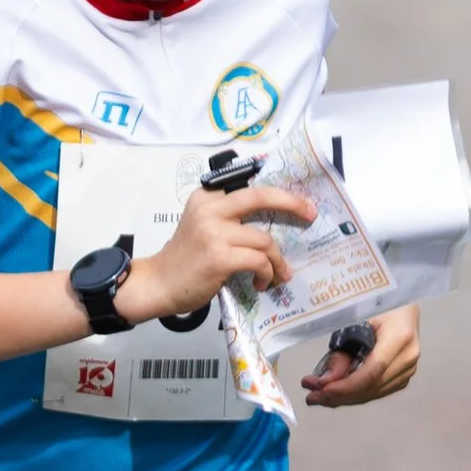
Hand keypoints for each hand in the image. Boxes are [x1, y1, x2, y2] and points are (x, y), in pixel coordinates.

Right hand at [131, 182, 313, 321]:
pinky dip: (266, 273)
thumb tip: (272, 221)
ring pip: (264, 239)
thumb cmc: (186, 259)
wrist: (159, 283)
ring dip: (277, 260)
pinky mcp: (220, 257)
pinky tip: (261, 283)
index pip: (250, 187)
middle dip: (292, 203)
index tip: (300, 200)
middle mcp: (210, 209)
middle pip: (261, 197)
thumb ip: (230, 217)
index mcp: (207, 197)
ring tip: (279, 274)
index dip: (279, 192)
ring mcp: (215, 233)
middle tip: (311, 213)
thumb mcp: (203, 225)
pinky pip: (258, 261)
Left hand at [302, 305, 420, 405]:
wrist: (401, 305)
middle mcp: (408, 357)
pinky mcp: (403, 376)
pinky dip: (353, 394)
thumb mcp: (356, 319)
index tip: (321, 389)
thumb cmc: (376, 303)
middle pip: (371, 386)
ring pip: (372, 393)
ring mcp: (408, 369)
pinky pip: (376, 391)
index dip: (347, 385)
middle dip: (338, 394)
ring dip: (342, 397)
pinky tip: (334, 392)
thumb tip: (326, 380)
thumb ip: (342, 349)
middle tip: (310, 395)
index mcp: (399, 336)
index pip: (373, 370)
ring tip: (315, 395)